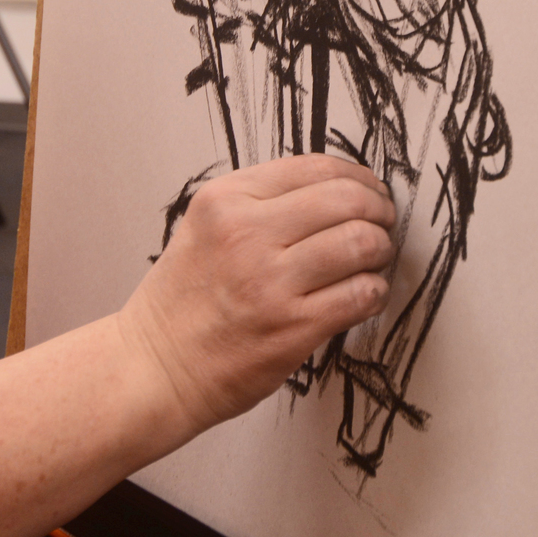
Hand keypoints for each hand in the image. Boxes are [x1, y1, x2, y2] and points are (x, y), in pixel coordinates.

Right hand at [117, 155, 396, 435]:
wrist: (153, 369)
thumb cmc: (182, 303)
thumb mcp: (205, 228)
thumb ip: (260, 203)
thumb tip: (336, 191)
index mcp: (226, 200)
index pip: (317, 167)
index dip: (359, 178)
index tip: (370, 192)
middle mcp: (247, 232)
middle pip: (348, 200)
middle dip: (379, 211)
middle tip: (383, 225)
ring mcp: (270, 282)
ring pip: (362, 243)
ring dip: (381, 251)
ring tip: (374, 261)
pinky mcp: (292, 328)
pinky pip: (361, 295)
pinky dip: (375, 291)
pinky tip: (366, 294)